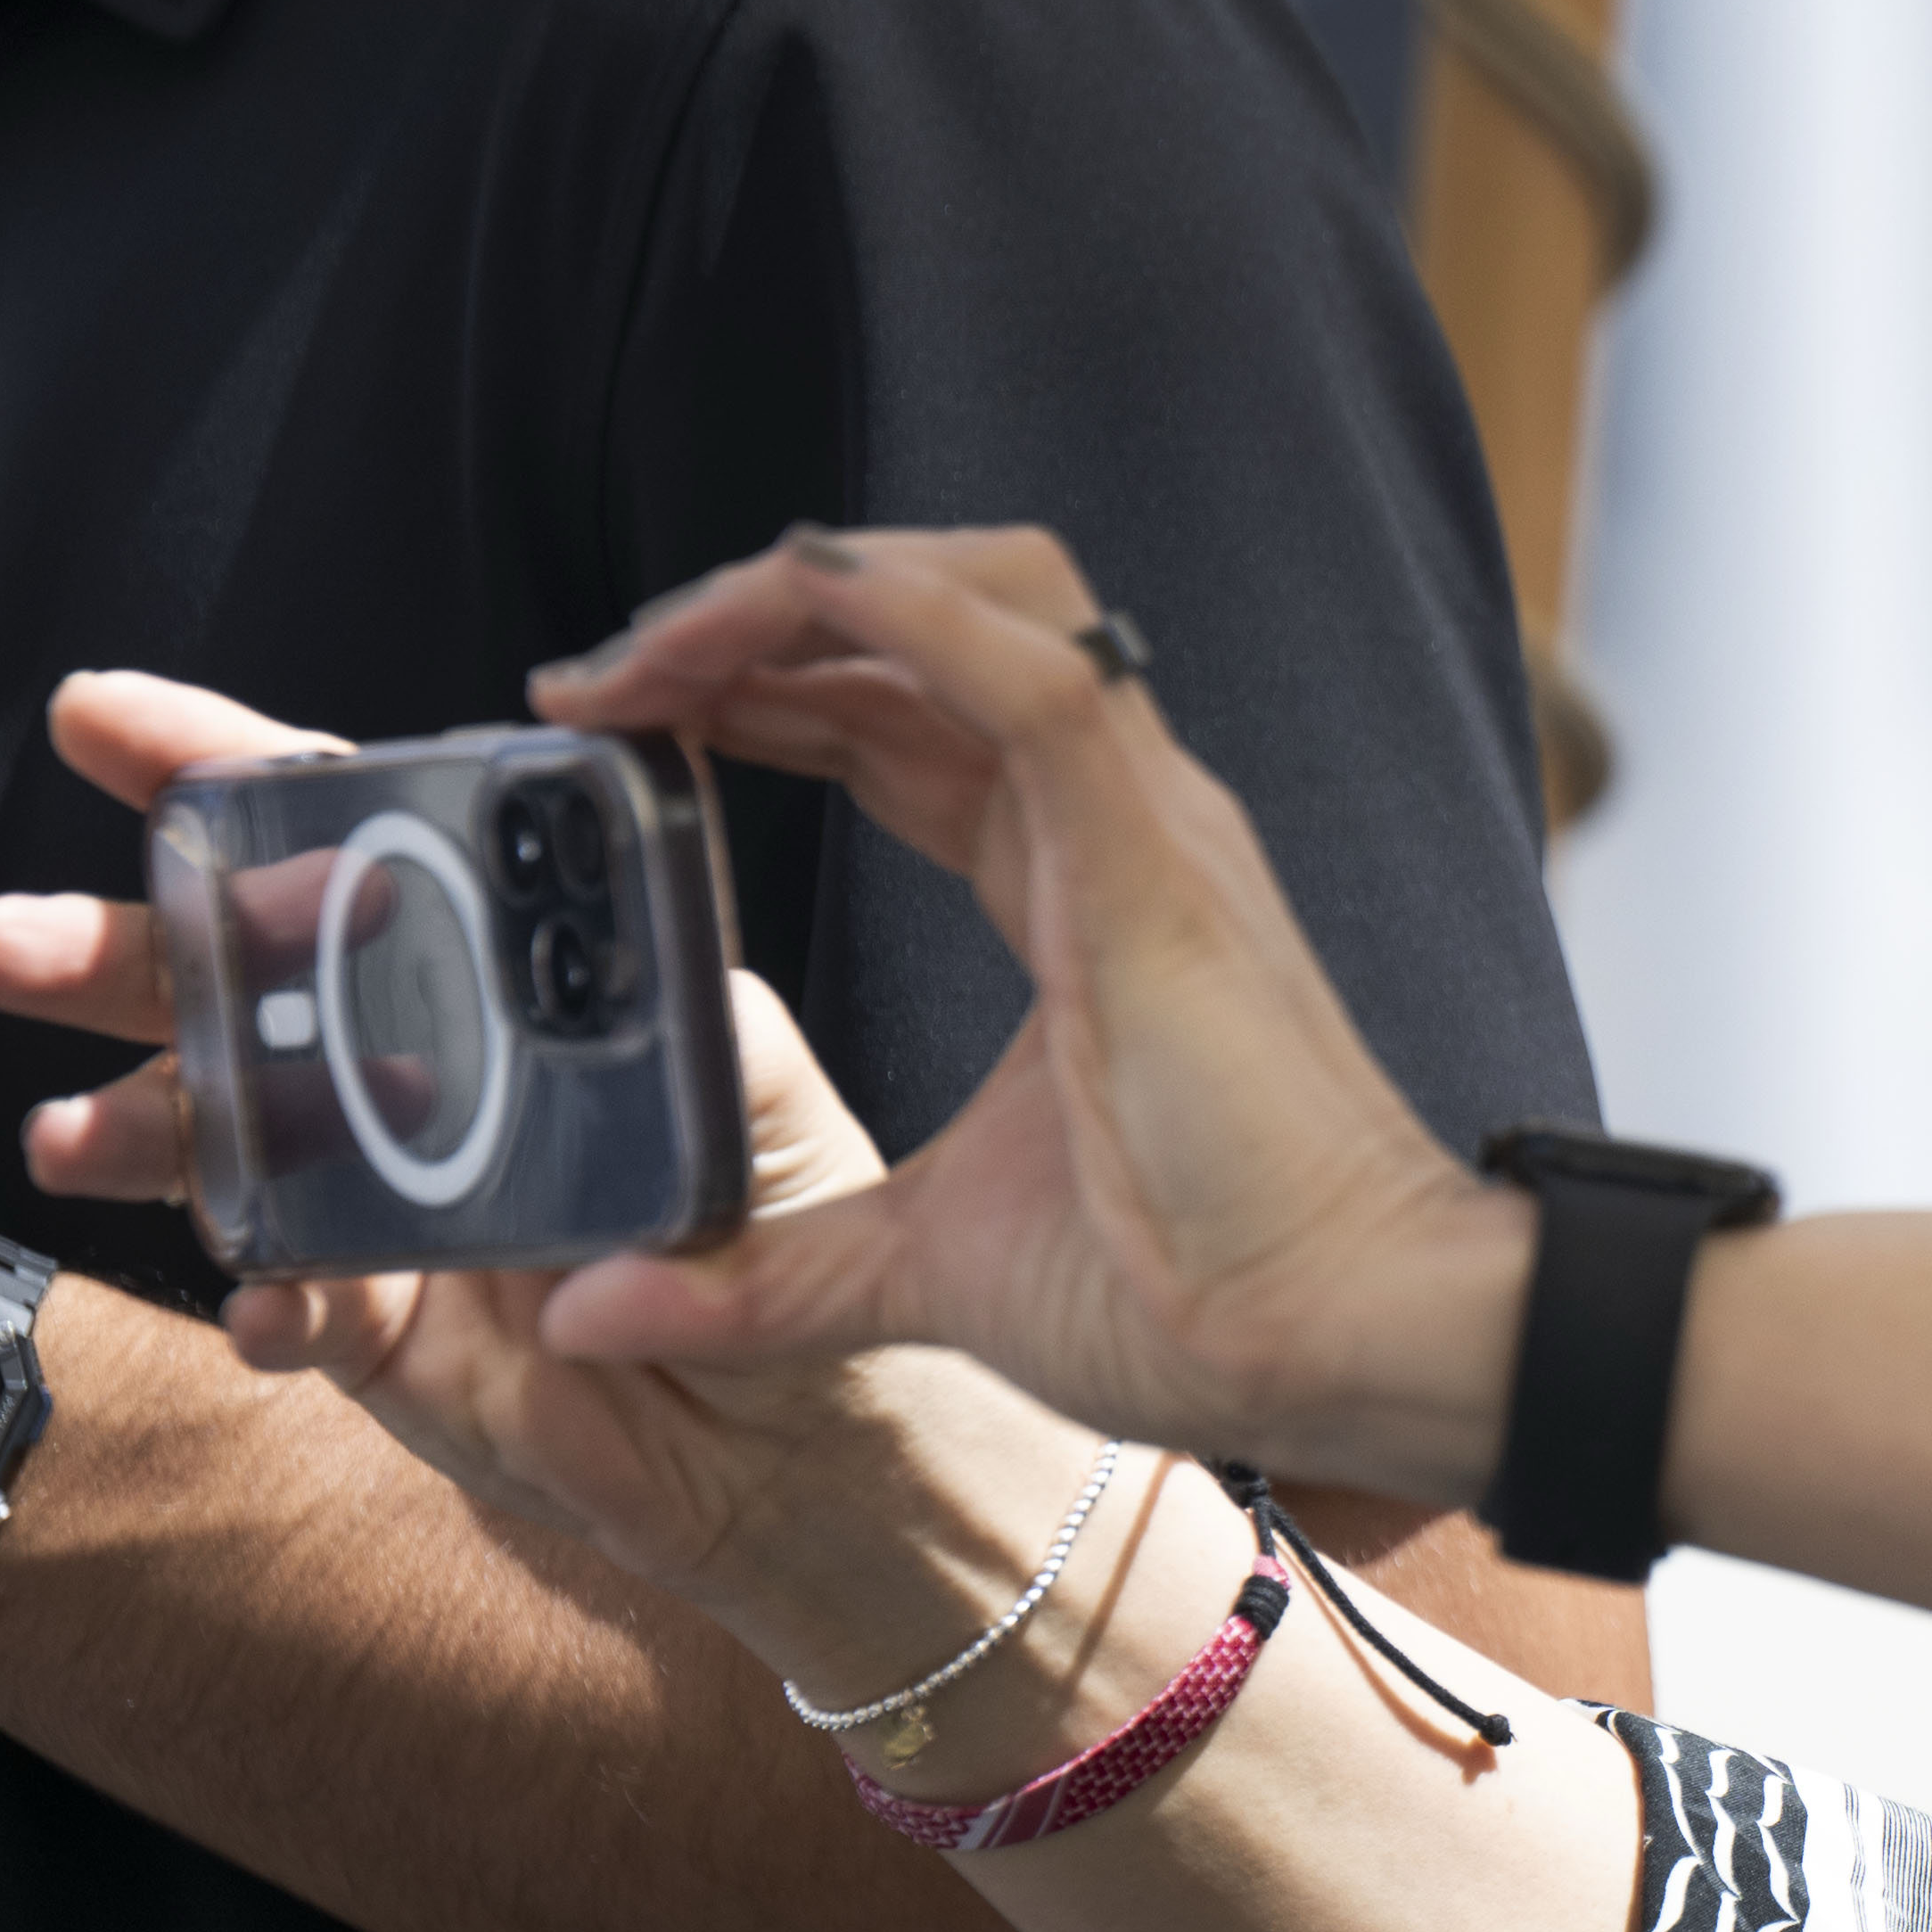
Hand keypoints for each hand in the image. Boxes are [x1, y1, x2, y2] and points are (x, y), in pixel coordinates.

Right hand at [0, 673, 1094, 1652]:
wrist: (812, 1440)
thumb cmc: (794, 1234)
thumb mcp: (763, 1094)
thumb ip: (678, 1014)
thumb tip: (610, 935)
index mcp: (500, 985)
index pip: (355, 852)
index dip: (232, 781)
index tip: (115, 728)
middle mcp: (416, 1079)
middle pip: (234, 984)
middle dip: (106, 950)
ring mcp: (379, 1205)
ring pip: (222, 1142)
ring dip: (137, 1128)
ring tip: (72, 1131)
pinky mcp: (384, 1337)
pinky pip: (294, 1310)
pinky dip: (267, 1305)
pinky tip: (265, 1301)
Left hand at [524, 527, 1529, 1505]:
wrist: (1339, 1338)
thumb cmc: (1194, 1292)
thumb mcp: (920, 1270)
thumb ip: (765, 1273)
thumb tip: (592, 1312)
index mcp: (1075, 881)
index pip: (904, 713)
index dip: (758, 690)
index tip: (611, 731)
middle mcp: (1120, 817)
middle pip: (930, 619)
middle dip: (749, 617)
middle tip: (595, 684)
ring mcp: (1149, 823)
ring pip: (985, 594)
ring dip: (803, 593)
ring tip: (654, 658)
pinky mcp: (1158, 865)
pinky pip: (1039, 677)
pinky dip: (909, 618)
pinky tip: (783, 613)